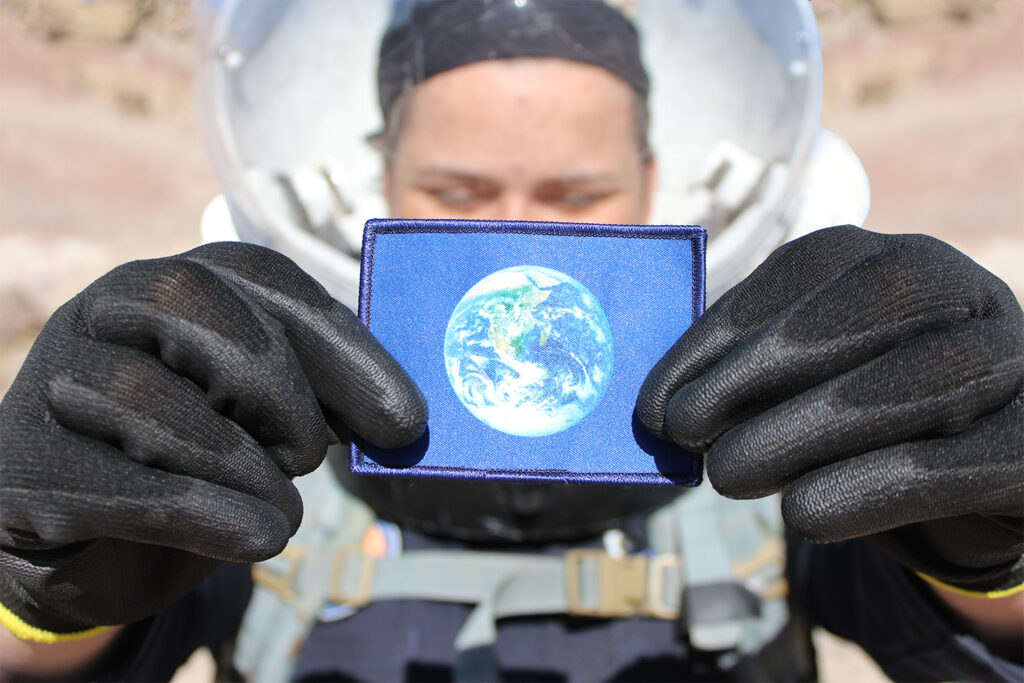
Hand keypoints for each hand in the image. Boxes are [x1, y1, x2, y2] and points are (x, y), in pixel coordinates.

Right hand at [0, 242, 426, 638]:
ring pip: (149, 399)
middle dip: (280, 391)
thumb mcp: (262, 420)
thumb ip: (319, 397)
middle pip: (195, 307)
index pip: (260, 277)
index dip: (341, 344)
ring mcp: (50, 386)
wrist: (99, 544)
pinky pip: (121, 485)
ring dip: (243, 466)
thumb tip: (401, 417)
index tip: (406, 420)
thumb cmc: (196, 462)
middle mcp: (101, 314)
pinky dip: (205, 516)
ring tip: (280, 511)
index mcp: (169, 285)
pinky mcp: (25, 471)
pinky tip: (255, 537)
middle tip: (312, 458)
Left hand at [637, 226, 1022, 594]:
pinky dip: (872, 486)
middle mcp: (971, 294)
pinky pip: (962, 462)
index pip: (813, 263)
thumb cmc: (866, 421)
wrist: (971, 482)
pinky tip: (802, 514)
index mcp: (903, 261)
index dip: (726, 327)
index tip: (657, 400)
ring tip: (726, 476)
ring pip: (930, 374)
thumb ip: (748, 376)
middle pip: (882, 299)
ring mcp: (1018, 363)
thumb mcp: (806, 383)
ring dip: (809, 426)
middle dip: (767, 363)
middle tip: (684, 429)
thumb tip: (663, 408)